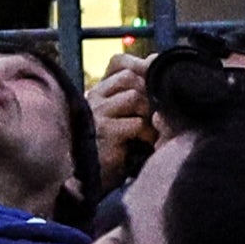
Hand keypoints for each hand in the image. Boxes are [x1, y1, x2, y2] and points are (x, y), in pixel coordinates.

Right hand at [85, 50, 156, 183]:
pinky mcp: (106, 132)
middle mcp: (94, 98)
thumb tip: (155, 63)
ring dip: (150, 114)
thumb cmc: (110, 151)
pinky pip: (137, 123)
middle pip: (131, 77)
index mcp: (97, 92)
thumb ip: (136, 96)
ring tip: (151, 131)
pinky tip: (146, 144)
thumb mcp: (122, 119)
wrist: (87, 181)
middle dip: (150, 92)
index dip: (141, 66)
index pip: (118, 63)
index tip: (156, 80)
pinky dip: (148, 133)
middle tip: (156, 114)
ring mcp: (98, 114)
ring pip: (135, 97)